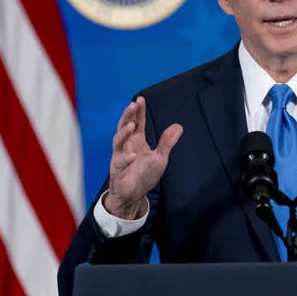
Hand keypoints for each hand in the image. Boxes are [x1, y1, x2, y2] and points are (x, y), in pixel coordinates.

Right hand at [105, 97, 182, 218]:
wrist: (134, 196)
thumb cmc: (144, 175)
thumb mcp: (160, 157)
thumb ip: (166, 142)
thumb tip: (178, 126)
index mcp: (136, 141)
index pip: (136, 123)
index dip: (138, 112)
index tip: (140, 99)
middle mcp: (126, 147)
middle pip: (124, 127)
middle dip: (128, 116)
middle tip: (133, 105)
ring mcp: (119, 158)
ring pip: (117, 142)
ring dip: (124, 133)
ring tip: (132, 125)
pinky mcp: (117, 172)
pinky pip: (119, 164)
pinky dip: (125, 159)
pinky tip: (133, 154)